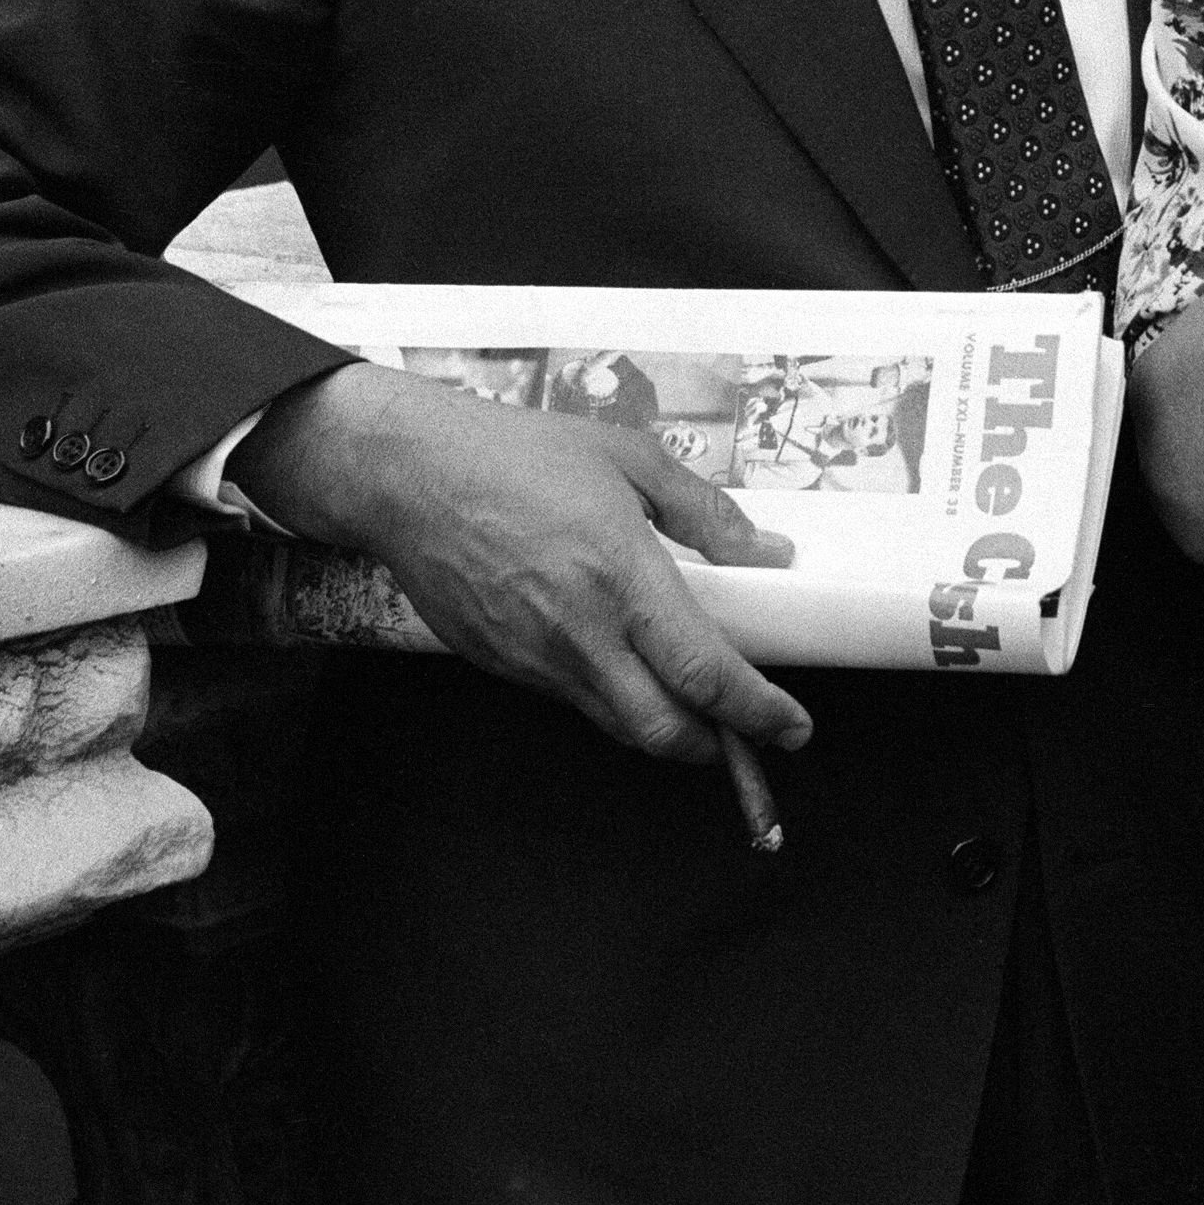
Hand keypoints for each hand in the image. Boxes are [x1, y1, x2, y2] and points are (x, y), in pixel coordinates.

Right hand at [235, 365, 815, 772]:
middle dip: (719, 748)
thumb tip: (765, 552)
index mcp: (622, 576)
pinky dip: (613, 699)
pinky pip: (573, 701)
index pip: (704, 673)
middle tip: (750, 733)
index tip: (792, 726)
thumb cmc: (517, 456)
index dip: (758, 712)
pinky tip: (624, 665)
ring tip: (695, 701)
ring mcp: (536, 658)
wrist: (411, 477)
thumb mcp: (629, 458)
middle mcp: (580, 632)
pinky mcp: (502, 667)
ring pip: (618, 725)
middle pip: (665, 732)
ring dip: (666, 728)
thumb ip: (704, 512)